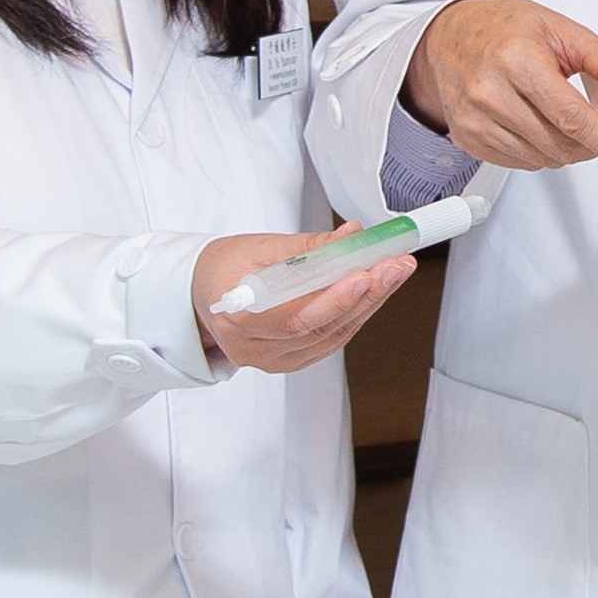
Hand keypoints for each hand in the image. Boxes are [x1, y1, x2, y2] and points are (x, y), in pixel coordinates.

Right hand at [191, 229, 415, 372]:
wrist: (202, 293)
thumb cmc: (224, 269)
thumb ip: (309, 247)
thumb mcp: (258, 247)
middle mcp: (256, 349)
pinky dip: (356, 314)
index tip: (366, 272)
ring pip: (333, 335)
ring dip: (369, 302)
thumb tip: (354, 238)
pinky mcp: (291, 360)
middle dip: (366, 294)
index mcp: (238, 320)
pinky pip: (331, 340)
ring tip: (393, 271)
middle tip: (395, 265)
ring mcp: (274, 360)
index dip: (335, 299)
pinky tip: (375, 291)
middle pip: (322, 327)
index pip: (296, 317)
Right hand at [406, 0, 597, 181]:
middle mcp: (489, 91)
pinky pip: (521, 163)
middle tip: (595, 125)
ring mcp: (475, 119)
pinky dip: (540, 152)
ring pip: (542, 158)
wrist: (450, 36)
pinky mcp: (468, 138)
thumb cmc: (505, 29)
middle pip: (559, 143)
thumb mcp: (563, 30)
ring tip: (558, 116)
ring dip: (565, 149)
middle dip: (589, 144)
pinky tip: (536, 124)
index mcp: (517, 59)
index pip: (572, 115)